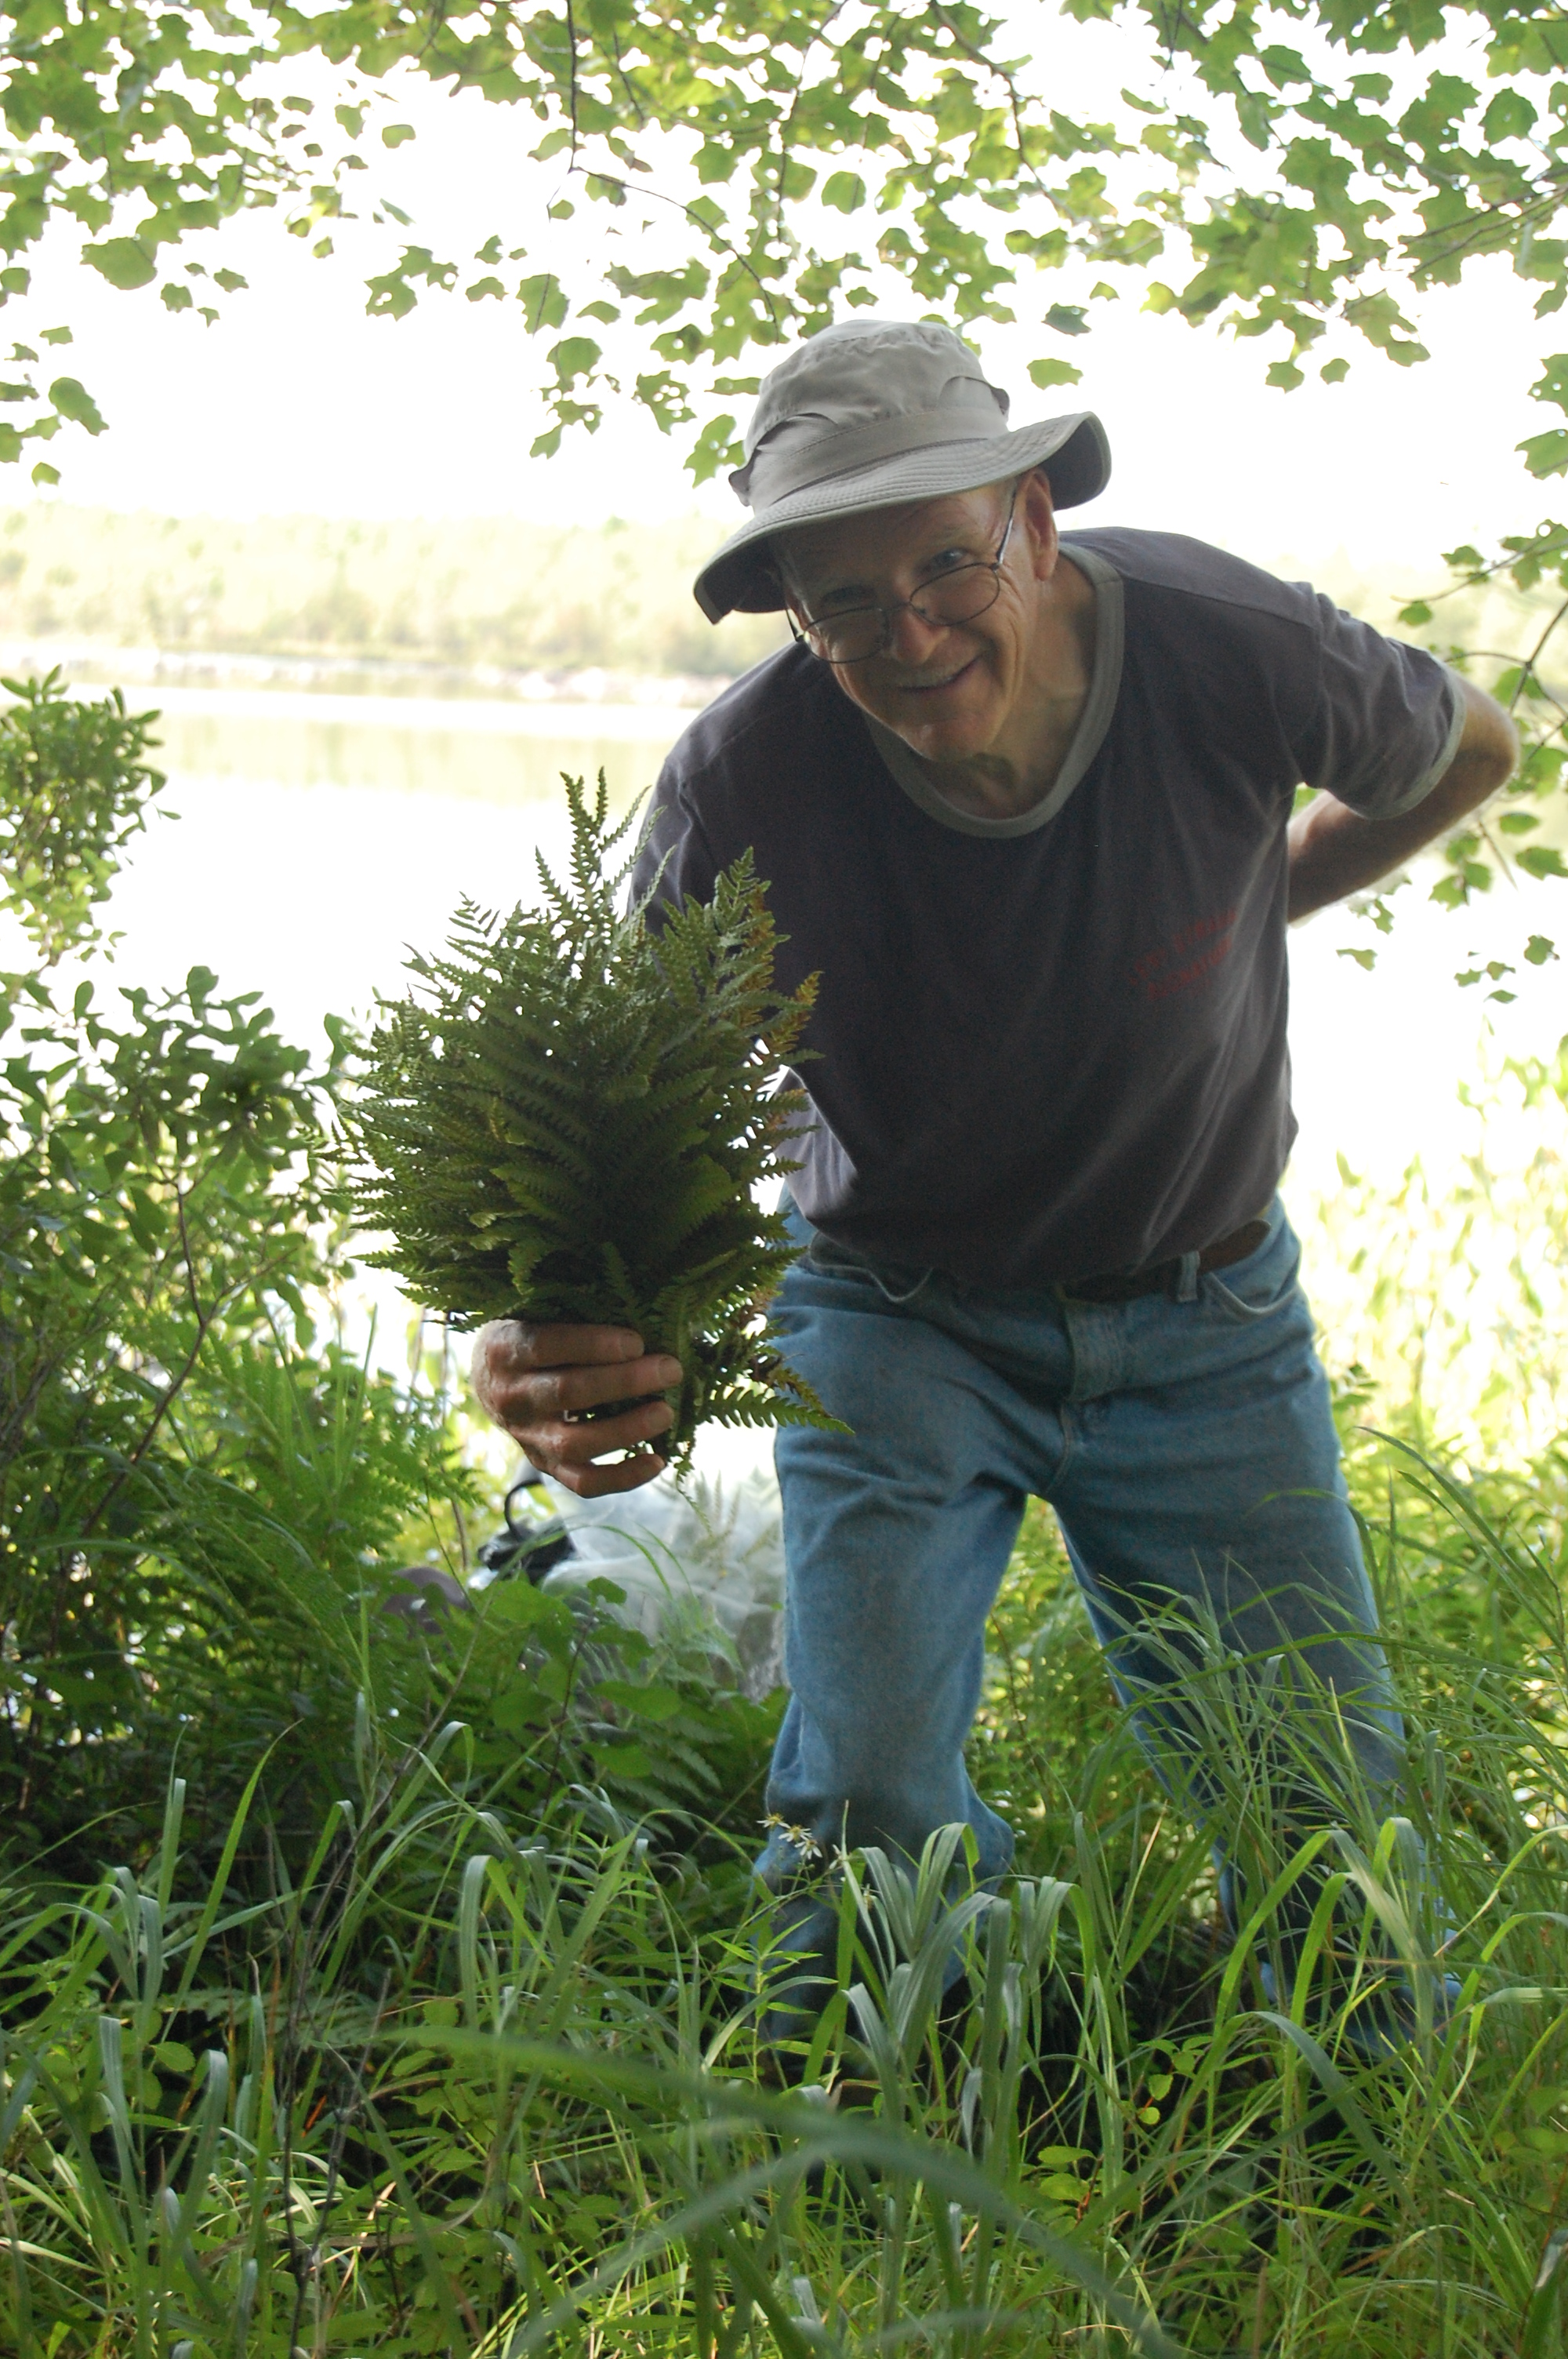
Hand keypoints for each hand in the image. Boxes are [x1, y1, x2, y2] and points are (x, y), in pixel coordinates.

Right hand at [469, 1320, 680, 1496]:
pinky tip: (658, 1461)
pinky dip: (623, 1478)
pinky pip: (583, 1482)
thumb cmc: (529, 1337)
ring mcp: (528, 1437)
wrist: (487, 1380)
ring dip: (626, 1430)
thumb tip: (643, 1311)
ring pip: (575, 1443)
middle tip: (670, 1370)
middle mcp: (512, 1397)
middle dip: (625, 1382)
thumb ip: (572, 1315)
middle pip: (568, 1393)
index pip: (547, 1346)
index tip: (637, 1341)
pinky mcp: (546, 1465)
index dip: (594, 1345)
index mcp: (506, 1351)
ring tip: (666, 1413)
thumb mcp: (534, 1315)